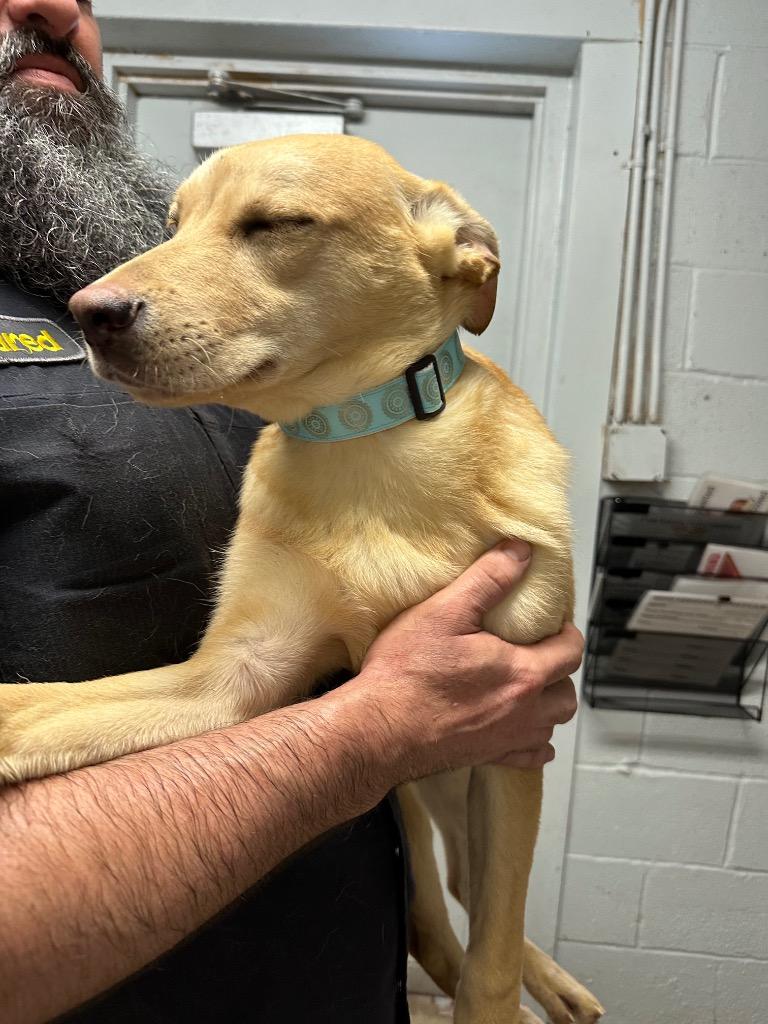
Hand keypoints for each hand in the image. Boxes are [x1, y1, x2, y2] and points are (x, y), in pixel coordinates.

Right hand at [354, 540, 581, 779]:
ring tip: (531, 687)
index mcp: (521, 673)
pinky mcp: (486, 757)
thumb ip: (488, 579)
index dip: (568, 633)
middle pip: (567, 694)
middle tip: (541, 653)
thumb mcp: (445, 611)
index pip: (570, 652)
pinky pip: (530, 757)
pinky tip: (520, 730)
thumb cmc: (406, 674)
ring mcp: (506, 739)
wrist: (377, 729)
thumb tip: (519, 553)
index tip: (553, 624)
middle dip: (561, 672)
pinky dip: (534, 744)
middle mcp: (522, 711)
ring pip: (552, 726)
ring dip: (549, 706)